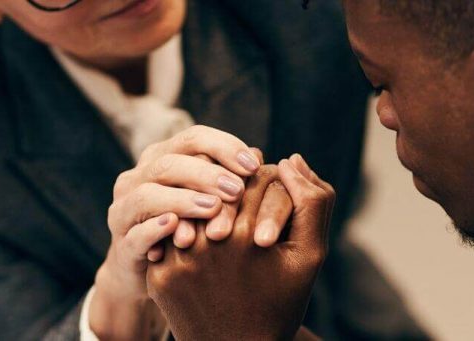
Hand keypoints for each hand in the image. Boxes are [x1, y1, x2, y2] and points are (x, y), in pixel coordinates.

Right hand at [91, 125, 260, 339]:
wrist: (153, 275)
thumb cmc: (191, 229)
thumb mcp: (209, 201)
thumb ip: (228, 179)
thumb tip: (258, 155)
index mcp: (161, 158)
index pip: (192, 138)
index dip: (224, 147)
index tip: (254, 166)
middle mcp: (137, 178)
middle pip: (169, 164)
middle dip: (206, 174)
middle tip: (237, 189)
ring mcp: (124, 210)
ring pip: (147, 195)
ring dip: (183, 200)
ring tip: (212, 209)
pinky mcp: (122, 244)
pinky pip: (135, 233)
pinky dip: (155, 229)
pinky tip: (176, 228)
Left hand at [147, 154, 334, 340]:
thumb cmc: (281, 301)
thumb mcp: (310, 255)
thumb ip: (313, 202)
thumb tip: (289, 160)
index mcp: (251, 234)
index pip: (255, 181)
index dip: (265, 191)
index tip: (272, 211)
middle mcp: (210, 243)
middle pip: (221, 194)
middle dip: (235, 201)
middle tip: (245, 217)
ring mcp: (180, 260)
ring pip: (192, 210)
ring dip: (206, 214)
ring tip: (222, 230)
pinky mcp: (160, 275)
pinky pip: (169, 237)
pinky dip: (183, 235)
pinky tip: (199, 249)